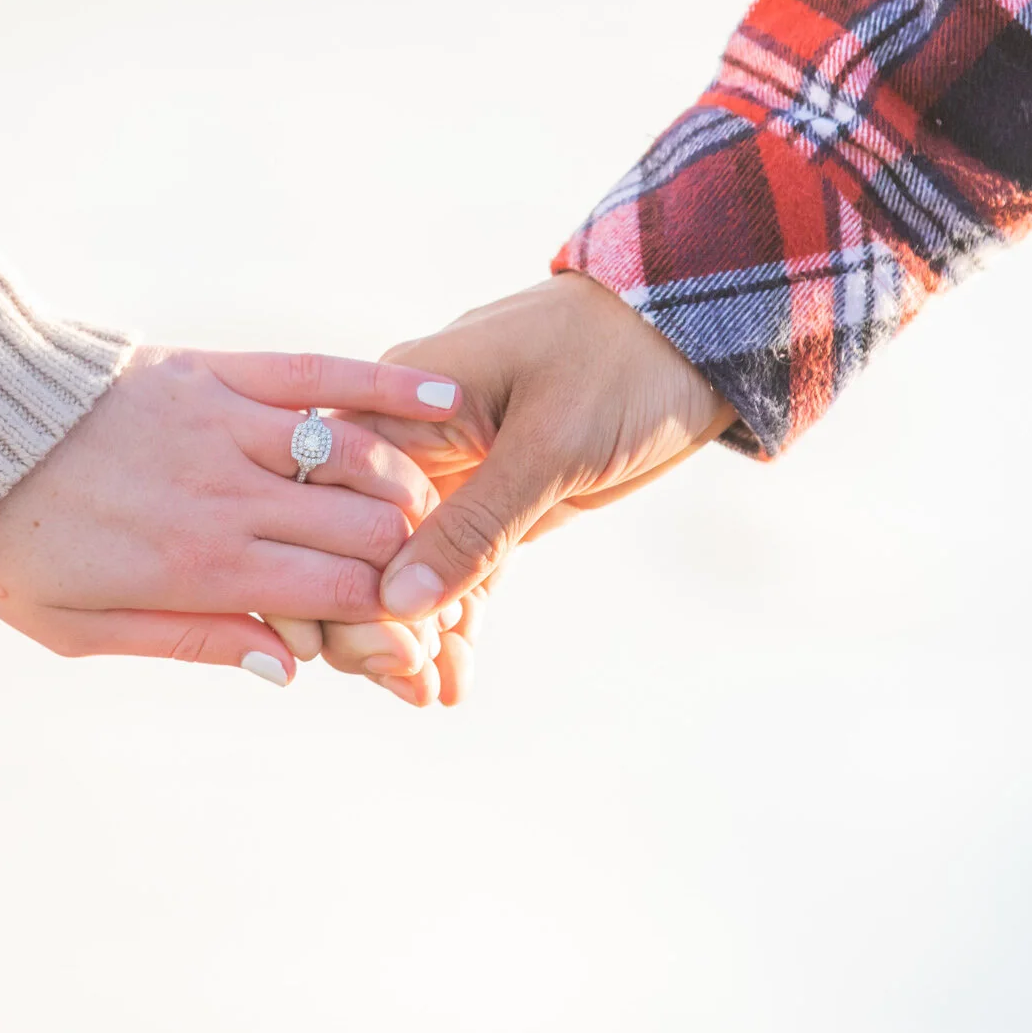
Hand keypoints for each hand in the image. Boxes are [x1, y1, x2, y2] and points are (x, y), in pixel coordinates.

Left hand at [0, 347, 461, 685]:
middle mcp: (227, 496)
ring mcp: (226, 426)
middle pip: (368, 532)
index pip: (340, 597)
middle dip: (417, 563)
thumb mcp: (79, 629)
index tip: (422, 634)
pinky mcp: (215, 371)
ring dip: (415, 488)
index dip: (396, 620)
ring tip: (440, 511)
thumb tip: (289, 668)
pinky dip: (388, 389)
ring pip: (361, 458)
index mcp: (199, 568)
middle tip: (442, 576)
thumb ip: (191, 643)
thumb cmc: (9, 544)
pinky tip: (446, 403)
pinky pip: (319, 375)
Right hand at [318, 274, 734, 704]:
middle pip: (359, 545)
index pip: (333, 503)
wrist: (698, 337)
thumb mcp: (549, 444)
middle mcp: (409, 441)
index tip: (362, 647)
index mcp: (397, 404)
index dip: (334, 579)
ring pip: (408, 568)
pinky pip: (459, 571)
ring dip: (414, 633)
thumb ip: (476, 525)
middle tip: (407, 684)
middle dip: (371, 621)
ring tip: (432, 695)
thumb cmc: (619, 362)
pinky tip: (456, 680)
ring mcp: (450, 474)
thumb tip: (397, 603)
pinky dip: (456, 622)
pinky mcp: (494, 501)